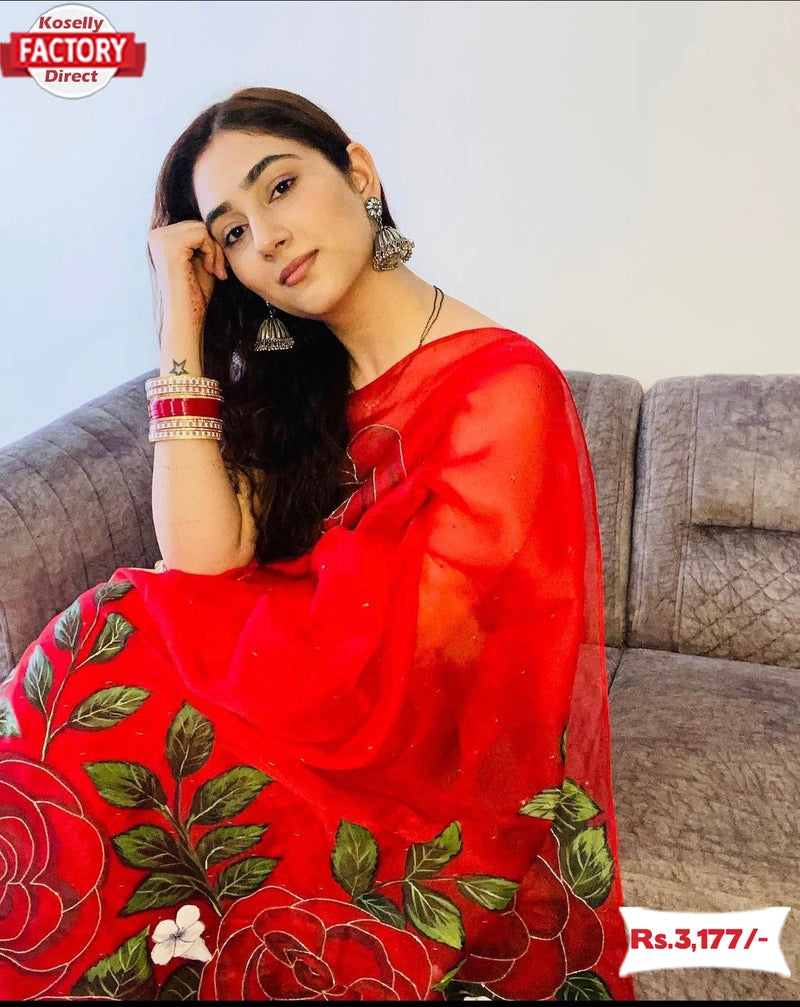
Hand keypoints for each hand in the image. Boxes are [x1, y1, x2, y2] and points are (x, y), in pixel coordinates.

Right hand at [148, 220, 227, 340]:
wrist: (186, 319)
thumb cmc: (195, 294)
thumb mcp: (200, 261)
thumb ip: (203, 241)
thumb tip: (217, 218)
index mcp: (160, 238)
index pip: (194, 226)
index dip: (211, 246)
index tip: (216, 269)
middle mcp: (156, 235)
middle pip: (199, 224)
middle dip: (214, 248)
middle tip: (219, 272)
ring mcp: (161, 239)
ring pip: (202, 229)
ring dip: (215, 252)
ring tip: (215, 272)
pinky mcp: (171, 246)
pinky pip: (203, 235)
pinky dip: (213, 253)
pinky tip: (211, 271)